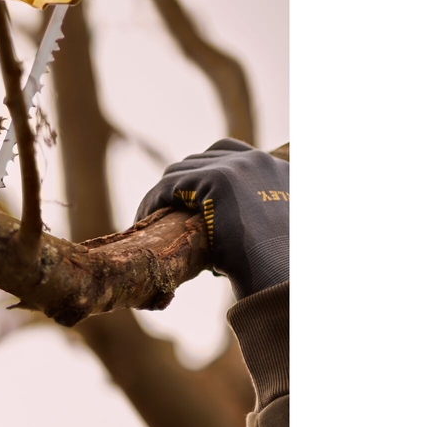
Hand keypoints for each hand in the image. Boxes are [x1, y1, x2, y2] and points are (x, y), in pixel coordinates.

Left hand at [135, 138, 288, 299]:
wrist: (281, 272)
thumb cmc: (275, 269)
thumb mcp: (274, 238)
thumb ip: (260, 224)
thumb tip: (239, 241)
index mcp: (277, 171)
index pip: (232, 154)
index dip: (204, 173)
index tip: (186, 199)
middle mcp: (260, 162)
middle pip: (202, 159)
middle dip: (180, 185)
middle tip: (165, 211)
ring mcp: (240, 167)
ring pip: (181, 171)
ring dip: (163, 194)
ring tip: (151, 219)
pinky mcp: (218, 179)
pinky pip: (170, 185)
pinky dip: (153, 201)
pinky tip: (145, 220)